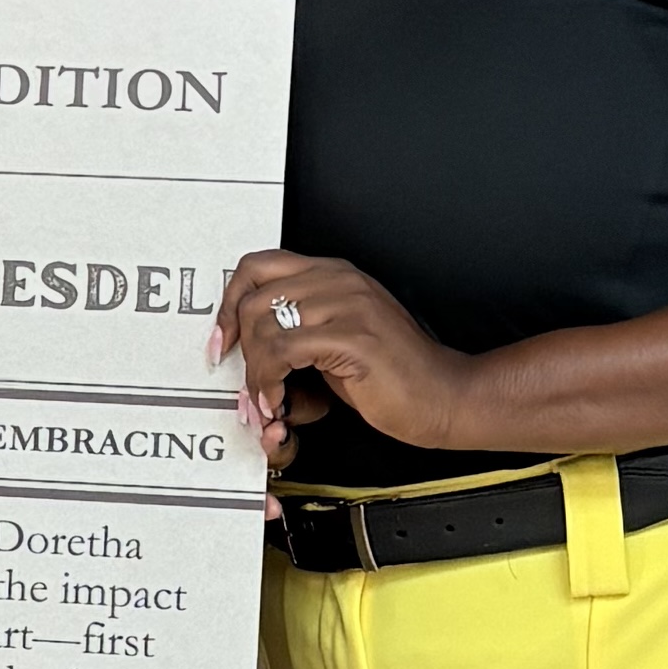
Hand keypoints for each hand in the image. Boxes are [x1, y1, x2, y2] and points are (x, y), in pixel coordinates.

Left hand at [209, 249, 479, 467]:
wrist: (442, 396)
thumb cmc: (392, 375)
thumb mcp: (335, 341)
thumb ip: (297, 330)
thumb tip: (246, 347)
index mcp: (333, 274)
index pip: (257, 266)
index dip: (229, 303)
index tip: (224, 341)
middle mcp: (339, 281)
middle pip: (253, 298)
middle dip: (242, 350)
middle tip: (251, 385)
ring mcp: (348, 304)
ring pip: (264, 326)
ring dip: (256, 374)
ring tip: (270, 401)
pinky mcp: (352, 336)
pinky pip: (283, 352)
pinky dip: (270, 382)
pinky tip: (282, 402)